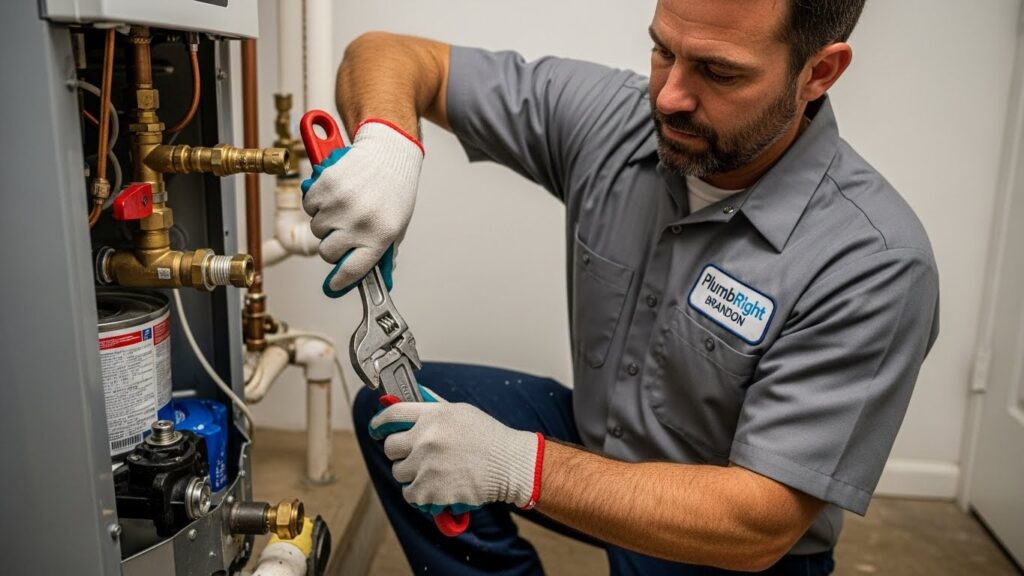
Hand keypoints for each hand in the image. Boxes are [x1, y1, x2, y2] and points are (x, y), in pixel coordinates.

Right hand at [301, 119, 422, 296]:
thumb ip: (383, 253)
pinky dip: (317, 204)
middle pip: (328, 253)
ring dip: (326, 222)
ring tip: (344, 207)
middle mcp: (359, 222)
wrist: (388, 154)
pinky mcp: (325, 186)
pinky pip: (309, 207)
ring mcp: (340, 204)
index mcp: (380, 235)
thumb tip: (374, 279)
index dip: (340, 281)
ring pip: (316, 229)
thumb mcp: (397, 226)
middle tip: (343, 232)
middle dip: (333, 246)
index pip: (352, 270)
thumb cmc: (395, 191)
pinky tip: (335, 195)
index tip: (334, 285)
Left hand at [369, 395, 544, 511]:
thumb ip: (432, 408)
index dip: (379, 423)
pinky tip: (437, 488)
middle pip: (390, 447)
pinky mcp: (429, 489)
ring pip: (399, 472)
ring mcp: (426, 464)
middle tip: (416, 457)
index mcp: (433, 415)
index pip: (392, 415)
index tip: (376, 430)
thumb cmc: (489, 438)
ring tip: (434, 473)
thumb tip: (409, 398)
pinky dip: (420, 494)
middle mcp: (426, 438)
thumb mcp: (461, 412)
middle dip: (400, 453)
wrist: (510, 465)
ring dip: (412, 475)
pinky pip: (410, 494)